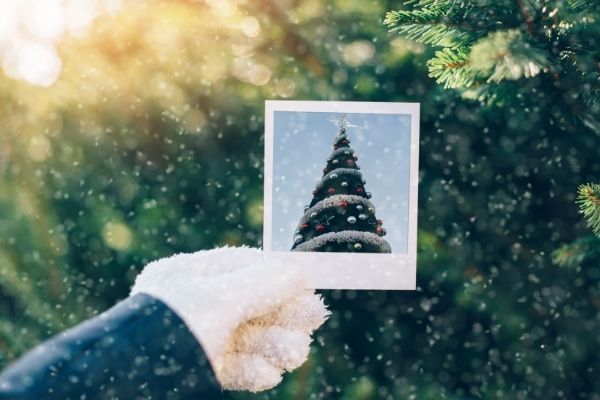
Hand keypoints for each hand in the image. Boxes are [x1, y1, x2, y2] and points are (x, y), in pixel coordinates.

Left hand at [130, 246, 328, 391]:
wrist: (126, 382)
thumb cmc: (169, 328)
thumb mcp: (220, 299)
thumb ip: (263, 284)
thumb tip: (299, 271)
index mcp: (190, 276)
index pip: (245, 268)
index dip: (279, 276)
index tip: (308, 286)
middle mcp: (195, 306)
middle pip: (253, 306)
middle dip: (285, 314)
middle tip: (314, 317)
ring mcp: (199, 340)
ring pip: (249, 339)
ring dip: (276, 345)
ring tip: (294, 353)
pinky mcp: (202, 371)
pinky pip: (236, 367)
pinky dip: (255, 371)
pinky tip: (268, 373)